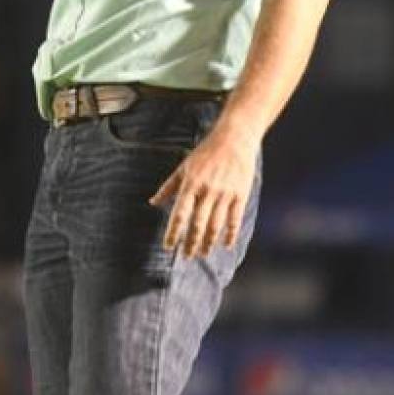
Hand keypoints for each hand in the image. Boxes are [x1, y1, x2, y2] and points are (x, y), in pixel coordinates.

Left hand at [149, 130, 259, 259]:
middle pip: (197, 224)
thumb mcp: (184, 166)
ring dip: (208, 242)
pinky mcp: (240, 194)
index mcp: (191, 184)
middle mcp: (207, 190)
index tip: (168, 246)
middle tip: (186, 257)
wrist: (234, 138)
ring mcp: (225, 193)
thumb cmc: (206, 152)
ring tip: (202, 253)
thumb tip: (153, 203)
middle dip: (191, 243)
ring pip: (215, 225)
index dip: (173, 232)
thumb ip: (169, 186)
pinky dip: (230, 234)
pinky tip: (225, 245)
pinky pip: (234, 219)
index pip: (179, 214)